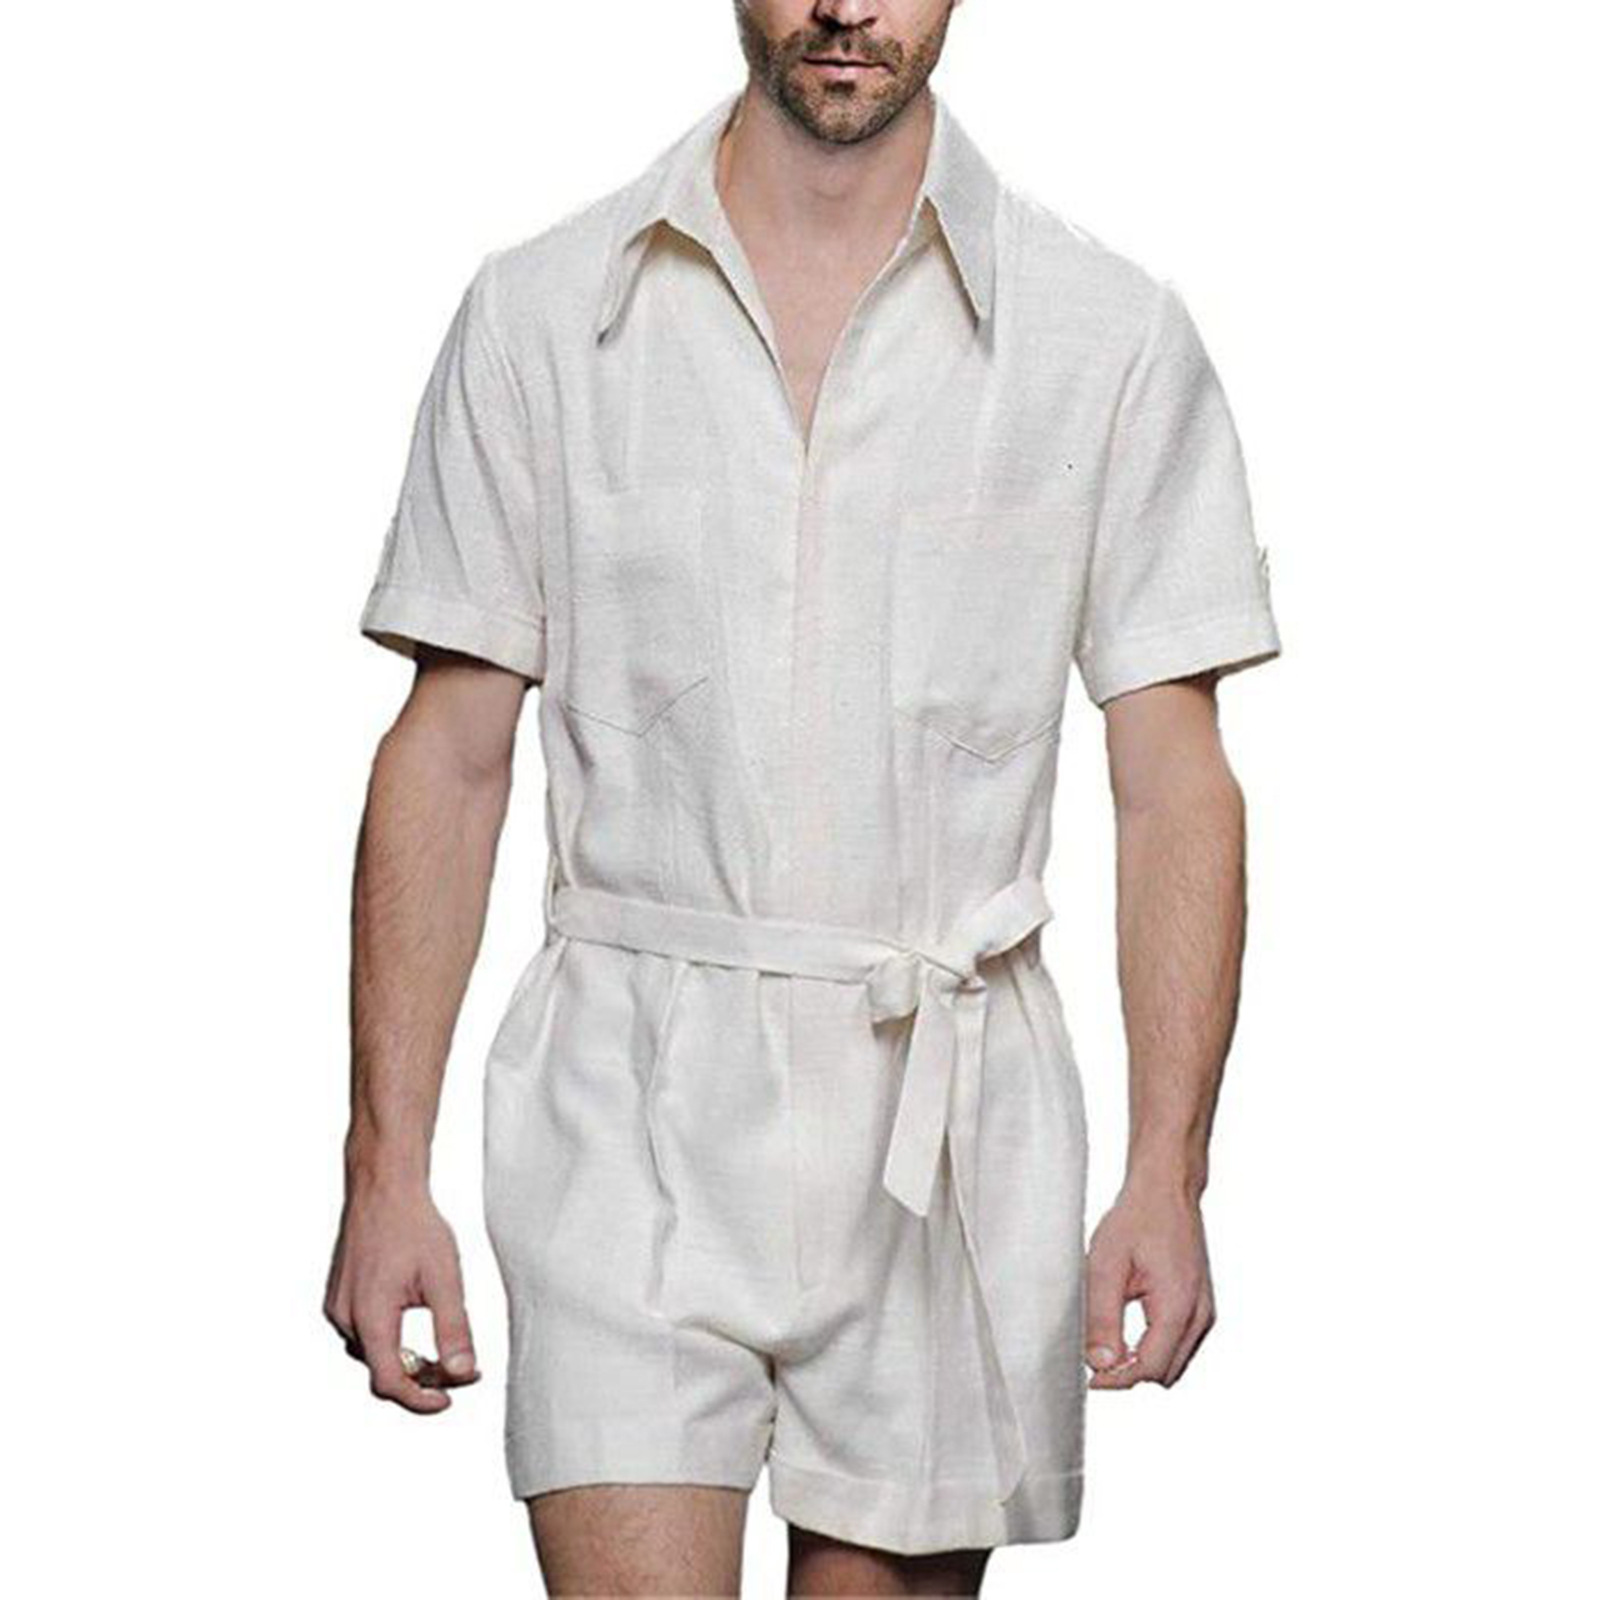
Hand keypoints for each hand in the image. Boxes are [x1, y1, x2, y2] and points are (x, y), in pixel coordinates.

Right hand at [323, 1171, 479, 1412]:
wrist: (384, 1186)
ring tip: (444, 1349)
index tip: (449, 1400)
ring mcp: (337, 1306)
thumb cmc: (414, 1225)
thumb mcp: (444, 1278)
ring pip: (371, 1353)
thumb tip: (465, 1372)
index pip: (391, 1383)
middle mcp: (345, 1317)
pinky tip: (414, 1324)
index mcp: (370, 1317)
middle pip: (382, 1371)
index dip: (421, 1401)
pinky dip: (389, 1340)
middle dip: (422, 1379)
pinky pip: (363, 1333)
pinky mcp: (338, 1296)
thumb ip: (454, 1329)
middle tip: (461, 1370)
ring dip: (406, 1360)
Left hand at [1084, 1180, 1214, 1388]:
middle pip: (1164, 1373)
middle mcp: (1200, 1314)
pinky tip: (1129, 1331)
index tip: (1089, 1378)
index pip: (1149, 1368)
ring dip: (1143, 1362)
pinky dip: (1155, 1348)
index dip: (1117, 1380)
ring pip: (1174, 1364)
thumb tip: (1099, 1364)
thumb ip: (1102, 1318)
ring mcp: (1205, 1312)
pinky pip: (1180, 1345)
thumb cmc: (1137, 1219)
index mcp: (1178, 1305)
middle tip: (1095, 1359)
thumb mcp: (1106, 1265)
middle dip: (1130, 1375)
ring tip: (1109, 1343)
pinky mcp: (1201, 1307)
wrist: (1166, 1190)